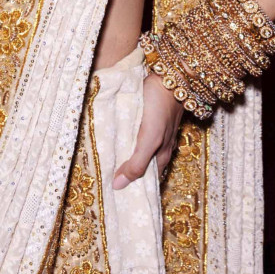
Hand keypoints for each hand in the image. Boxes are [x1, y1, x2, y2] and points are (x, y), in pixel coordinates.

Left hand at [112, 71, 184, 189]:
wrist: (170, 77)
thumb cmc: (160, 108)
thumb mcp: (150, 139)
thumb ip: (137, 162)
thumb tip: (119, 186)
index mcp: (161, 155)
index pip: (146, 179)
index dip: (133, 187)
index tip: (115, 196)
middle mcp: (159, 146)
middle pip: (141, 164)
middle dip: (126, 172)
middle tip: (105, 180)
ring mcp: (153, 131)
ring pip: (136, 149)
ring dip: (123, 155)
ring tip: (104, 160)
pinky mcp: (145, 117)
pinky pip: (132, 133)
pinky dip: (123, 138)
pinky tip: (113, 137)